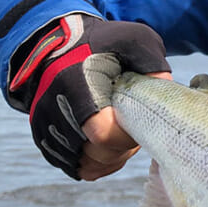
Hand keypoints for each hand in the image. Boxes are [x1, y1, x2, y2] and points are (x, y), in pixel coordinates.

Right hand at [9, 14, 170, 178]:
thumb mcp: (134, 41)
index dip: (127, 136)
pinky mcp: (44, 137)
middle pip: (95, 155)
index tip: (137, 120)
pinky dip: (95, 161)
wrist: (55, 42)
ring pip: (85, 165)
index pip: (103, 134)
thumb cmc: (101, 42)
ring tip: (119, 131)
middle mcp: (55, 109)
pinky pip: (74, 166)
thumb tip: (163, 96)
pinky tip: (107, 142)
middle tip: (131, 129)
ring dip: (109, 157)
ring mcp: (46, 126)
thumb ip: (153, 67)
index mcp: (77, 85)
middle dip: (121, 149)